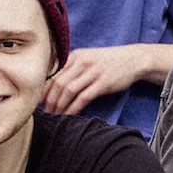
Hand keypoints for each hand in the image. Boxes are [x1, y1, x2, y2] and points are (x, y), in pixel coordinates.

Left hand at [41, 44, 160, 115]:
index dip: (44, 89)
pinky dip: (74, 108)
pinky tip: (69, 115)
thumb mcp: (88, 58)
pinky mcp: (103, 83)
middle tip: (45, 112)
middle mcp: (81, 62)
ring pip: (68, 91)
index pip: (53, 74)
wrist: (133, 59)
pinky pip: (83, 97)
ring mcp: (92, 72)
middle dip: (50, 100)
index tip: (39, 101)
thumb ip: (72, 67)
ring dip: (60, 105)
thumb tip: (54, 84)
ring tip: (55, 116)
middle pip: (58, 83)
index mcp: (75, 56)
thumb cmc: (109, 62)